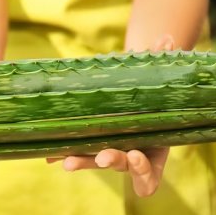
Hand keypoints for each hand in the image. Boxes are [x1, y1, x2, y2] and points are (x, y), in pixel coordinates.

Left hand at [52, 35, 175, 196]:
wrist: (137, 101)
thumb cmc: (153, 95)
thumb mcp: (157, 80)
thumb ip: (161, 61)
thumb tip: (166, 38)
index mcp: (153, 154)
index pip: (149, 175)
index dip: (144, 171)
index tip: (137, 156)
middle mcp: (130, 160)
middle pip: (121, 167)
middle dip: (111, 161)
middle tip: (102, 157)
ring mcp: (109, 156)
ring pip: (94, 163)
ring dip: (82, 161)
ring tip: (66, 161)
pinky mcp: (90, 148)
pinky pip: (77, 154)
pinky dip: (63, 153)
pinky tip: (49, 154)